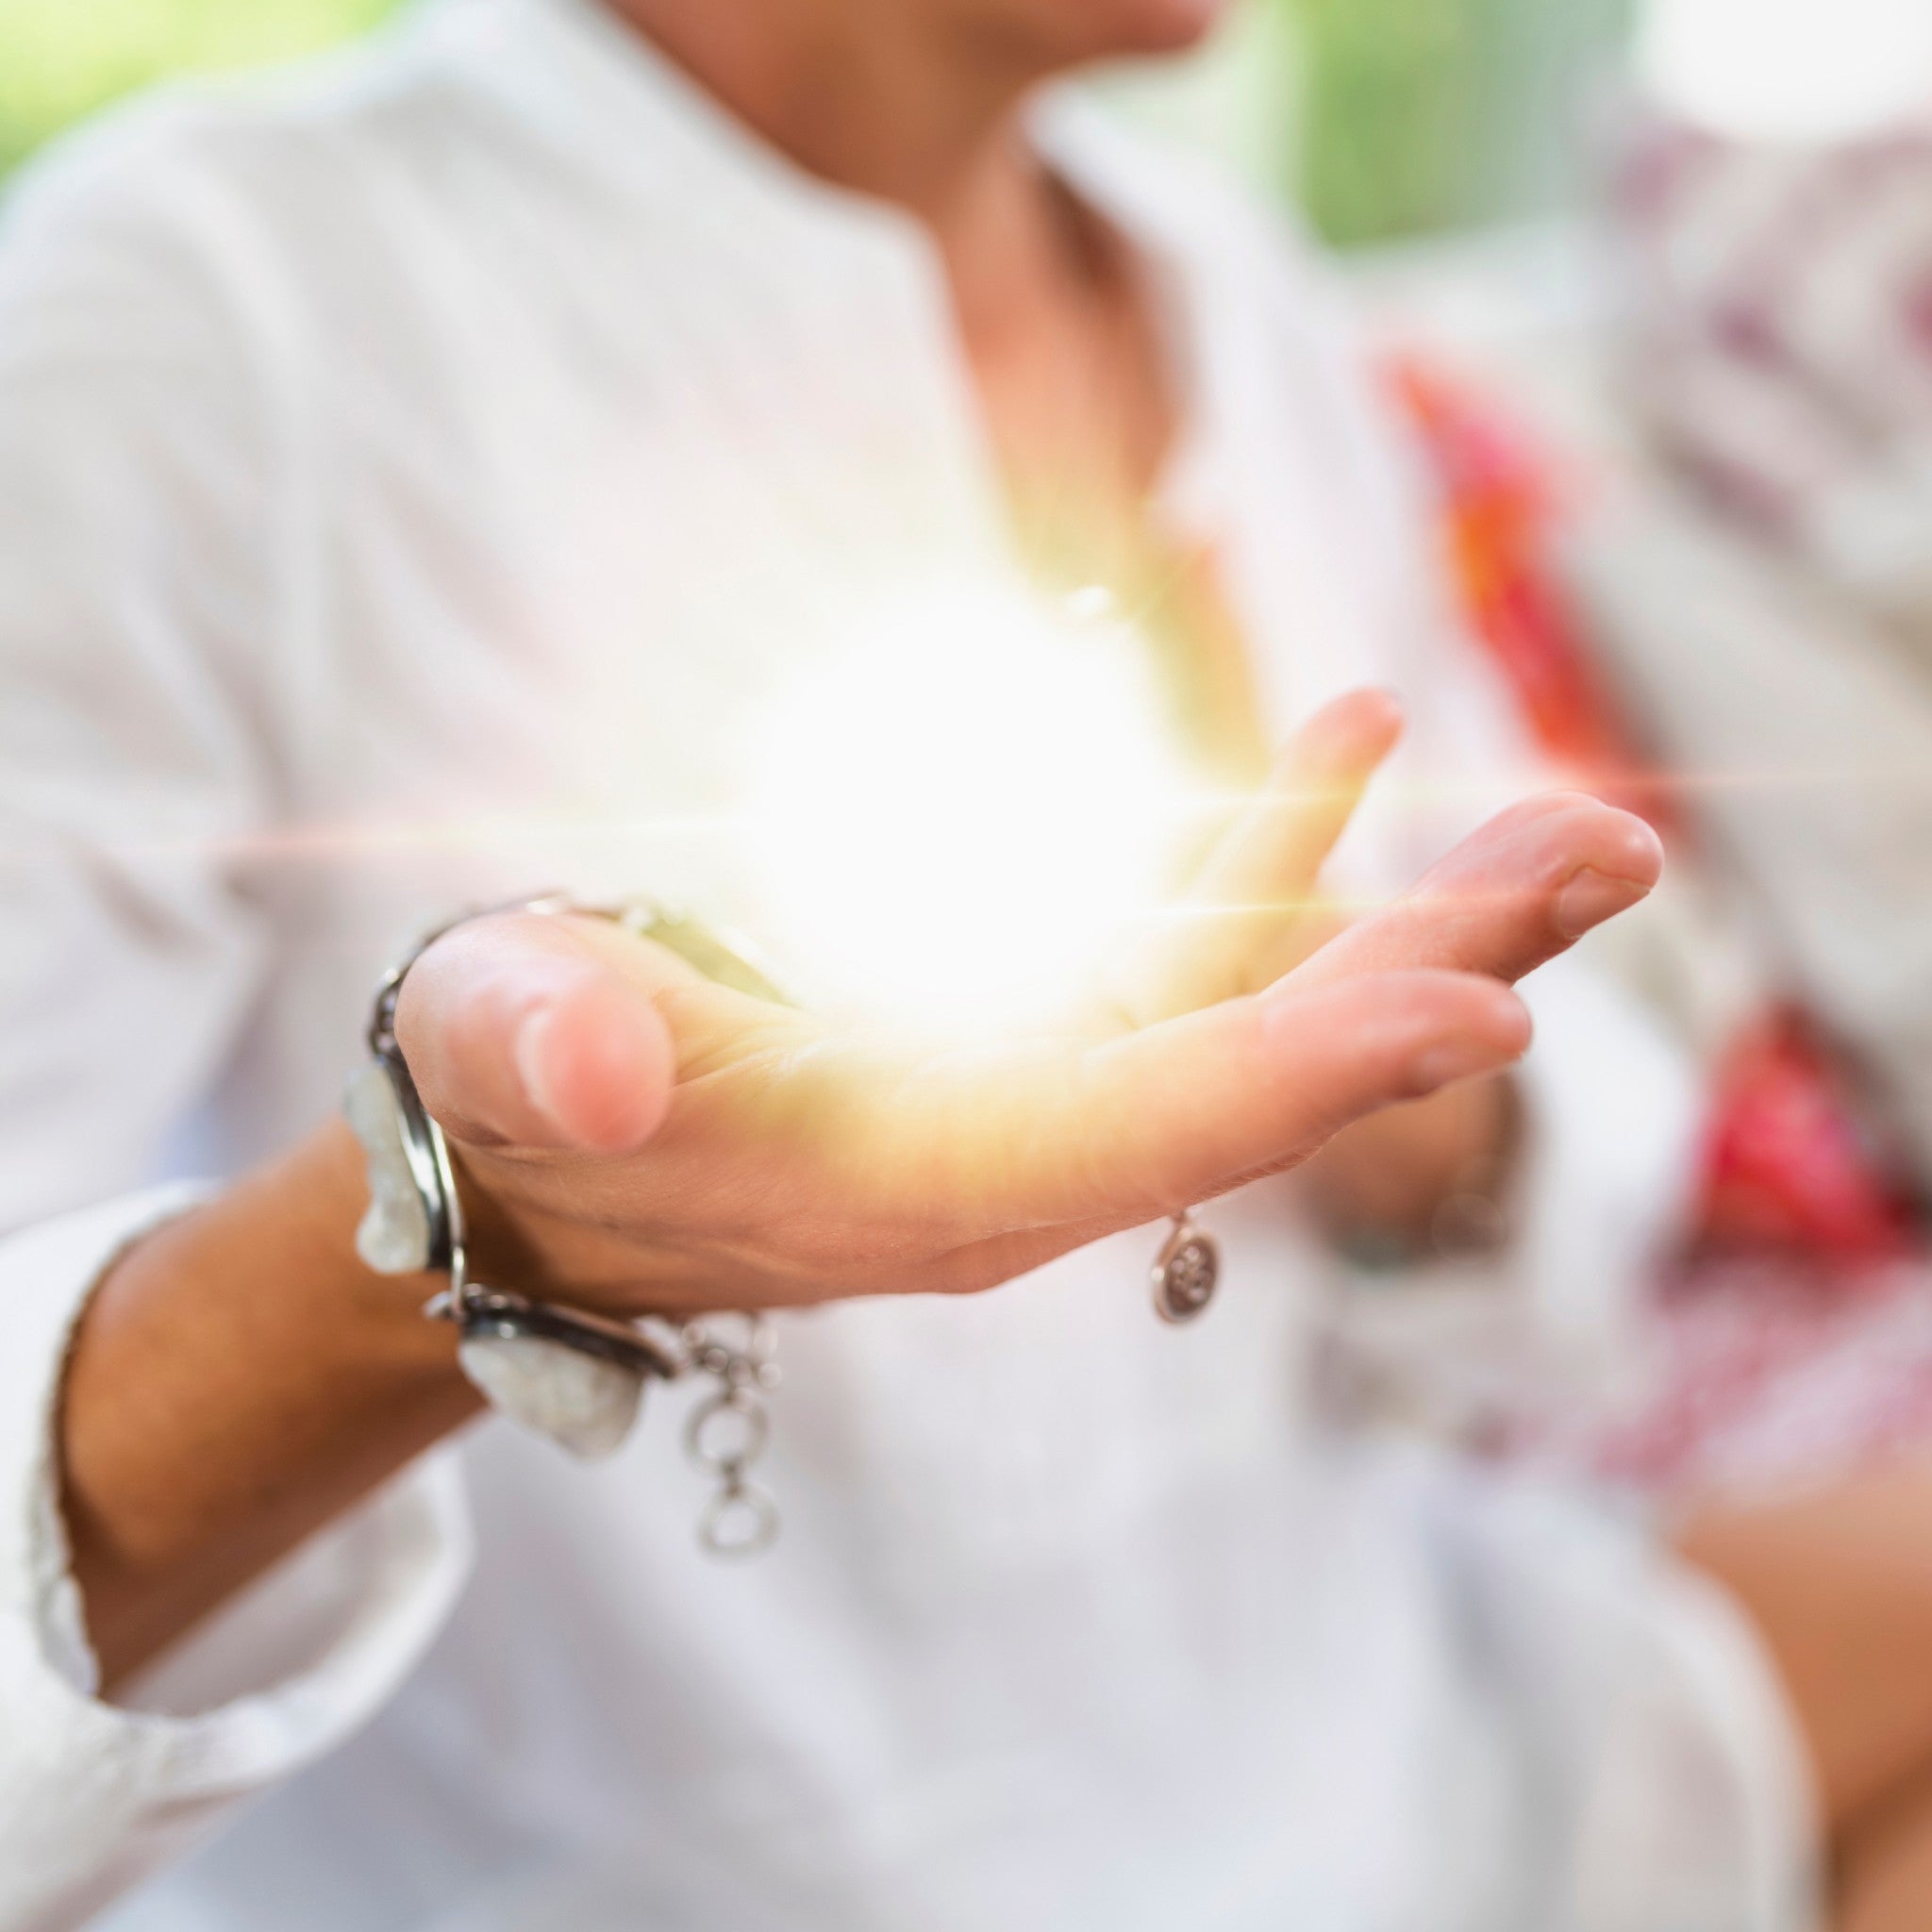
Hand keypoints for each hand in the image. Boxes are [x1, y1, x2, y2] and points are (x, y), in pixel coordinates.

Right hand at [395, 691, 1661, 1316]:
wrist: (558, 1162)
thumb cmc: (525, 1101)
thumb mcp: (504, 1055)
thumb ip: (546, 1052)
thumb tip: (593, 1068)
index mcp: (914, 1176)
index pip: (1143, 1136)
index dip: (1307, 1075)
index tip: (1484, 1013)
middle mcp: (1023, 1152)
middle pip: (1263, 1073)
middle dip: (1434, 976)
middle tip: (1607, 858)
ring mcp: (1046, 1091)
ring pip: (1260, 1009)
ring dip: (1418, 918)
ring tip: (1571, 827)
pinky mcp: (1038, 1032)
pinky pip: (1188, 949)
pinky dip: (1279, 855)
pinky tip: (1353, 744)